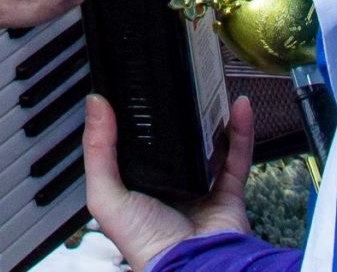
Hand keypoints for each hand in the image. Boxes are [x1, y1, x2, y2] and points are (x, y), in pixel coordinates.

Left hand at [83, 92, 257, 269]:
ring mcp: (201, 185)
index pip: (134, 143)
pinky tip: (238, 107)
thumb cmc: (145, 244)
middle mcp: (169, 183)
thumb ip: (98, 151)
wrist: (191, 267)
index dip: (134, 117)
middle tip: (176, 82)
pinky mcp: (228, 190)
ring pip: (210, 141)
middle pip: (175, 139)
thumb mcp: (107, 196)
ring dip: (212, 115)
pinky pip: (237, 154)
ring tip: (208, 86)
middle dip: (178, 112)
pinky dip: (241, 130)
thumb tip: (95, 106)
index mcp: (138, 184)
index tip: (135, 87)